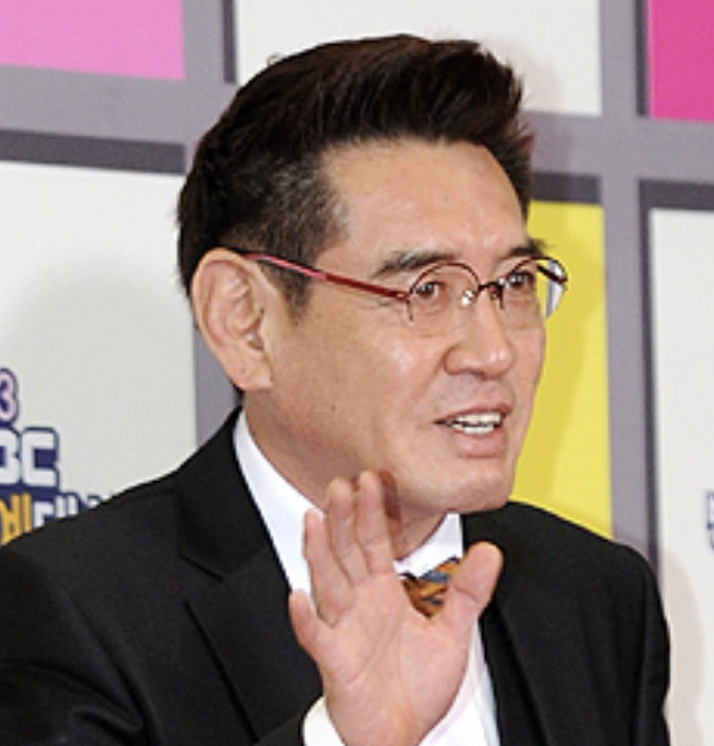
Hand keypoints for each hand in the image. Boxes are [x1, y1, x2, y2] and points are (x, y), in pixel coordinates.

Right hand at [289, 471, 502, 745]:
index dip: (373, 511)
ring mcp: (345, 629)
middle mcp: (360, 604)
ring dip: (319, 552)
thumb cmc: (413, 688)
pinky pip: (316, 636)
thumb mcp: (450, 633)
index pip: (376, 542)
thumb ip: (467, 592)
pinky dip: (304, 618)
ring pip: (328, 583)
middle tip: (340, 484)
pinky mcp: (335, 660)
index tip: (372, 479)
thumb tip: (490, 552)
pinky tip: (297, 596)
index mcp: (383, 594)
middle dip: (343, 518)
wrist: (397, 735)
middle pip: (347, 552)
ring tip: (313, 521)